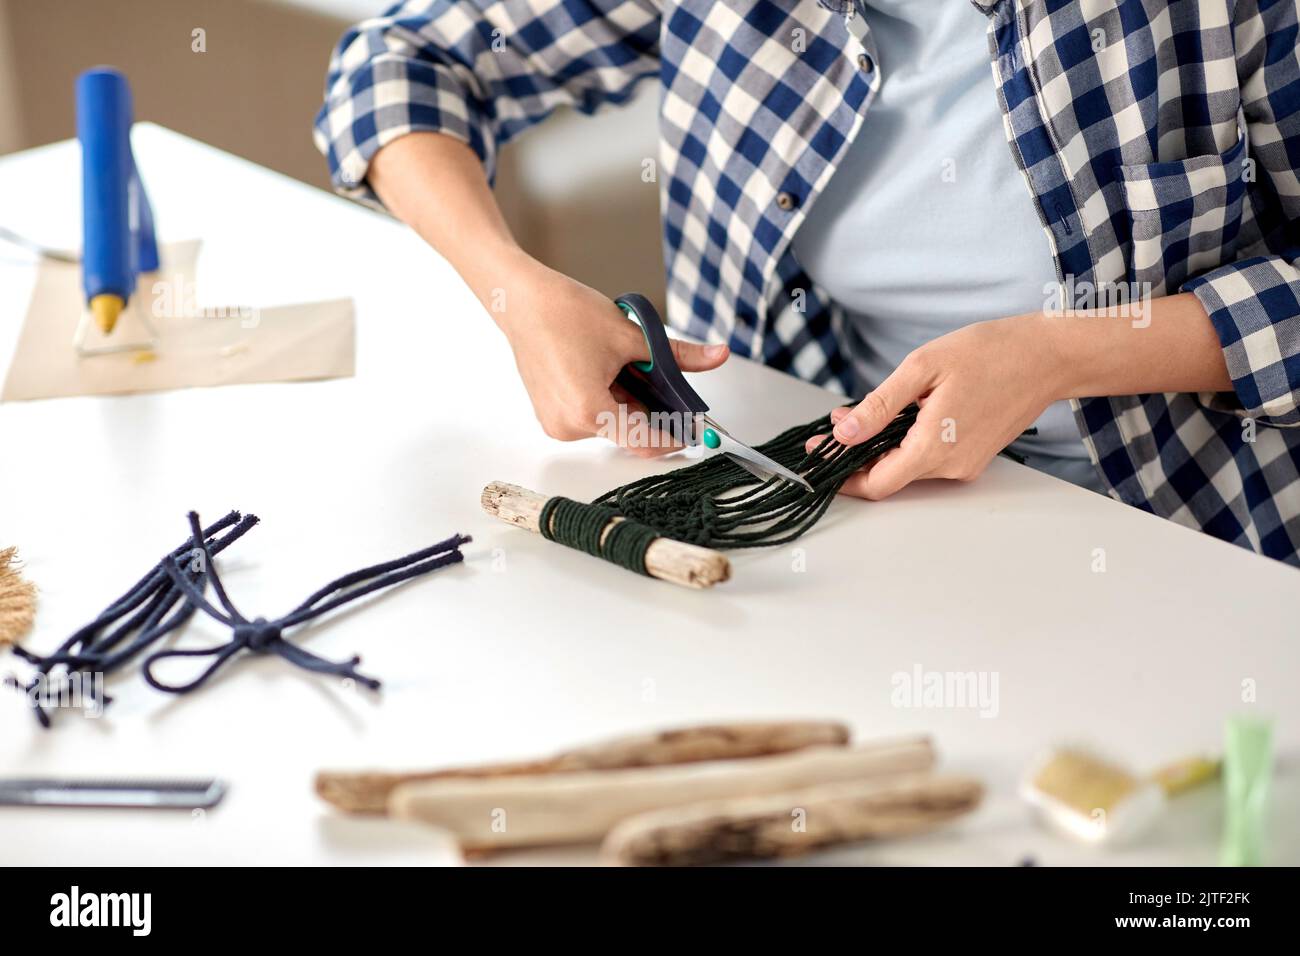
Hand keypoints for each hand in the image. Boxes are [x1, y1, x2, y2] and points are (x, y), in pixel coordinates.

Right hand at [493, 256, 728, 455]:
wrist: (522, 301)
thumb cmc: (565, 314)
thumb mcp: (632, 335)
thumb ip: (679, 355)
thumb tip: (718, 355)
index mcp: (588, 410)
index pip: (644, 440)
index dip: (674, 434)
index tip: (692, 425)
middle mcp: (569, 426)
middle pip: (629, 431)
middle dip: (651, 408)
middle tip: (655, 374)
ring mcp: (557, 423)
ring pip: (612, 424)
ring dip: (629, 402)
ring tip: (620, 363)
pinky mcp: (551, 415)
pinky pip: (592, 416)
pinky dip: (608, 399)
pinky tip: (604, 370)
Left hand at [807, 314, 1063, 498]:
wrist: (1047, 356)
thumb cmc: (989, 353)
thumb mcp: (922, 368)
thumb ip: (879, 406)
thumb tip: (843, 432)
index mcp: (934, 448)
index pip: (875, 484)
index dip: (841, 474)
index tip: (817, 453)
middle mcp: (951, 466)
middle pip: (888, 478)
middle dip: (856, 457)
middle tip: (834, 425)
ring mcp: (965, 465)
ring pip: (908, 469)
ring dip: (880, 448)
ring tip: (862, 415)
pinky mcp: (974, 457)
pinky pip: (929, 460)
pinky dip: (906, 444)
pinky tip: (899, 417)